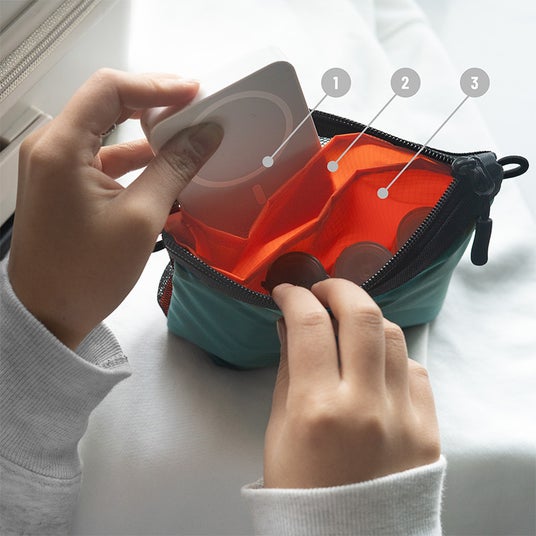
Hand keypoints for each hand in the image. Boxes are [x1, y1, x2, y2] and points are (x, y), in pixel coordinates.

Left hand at [8, 69, 222, 348]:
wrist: (48, 314)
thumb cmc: (86, 273)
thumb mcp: (141, 218)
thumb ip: (174, 168)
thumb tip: (204, 135)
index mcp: (61, 148)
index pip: (109, 89)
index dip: (156, 85)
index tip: (194, 93)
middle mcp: (51, 148)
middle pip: (106, 105)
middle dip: (154, 105)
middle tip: (196, 113)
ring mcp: (54, 167)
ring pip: (106, 132)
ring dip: (146, 136)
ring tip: (188, 141)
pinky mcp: (63, 185)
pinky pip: (102, 158)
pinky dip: (133, 159)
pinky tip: (164, 169)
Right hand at [265, 279, 439, 487]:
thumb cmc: (301, 487)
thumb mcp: (279, 429)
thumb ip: (287, 369)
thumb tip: (289, 323)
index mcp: (316, 408)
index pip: (309, 324)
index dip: (295, 296)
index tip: (287, 291)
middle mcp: (365, 406)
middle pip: (363, 314)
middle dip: (339, 289)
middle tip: (323, 291)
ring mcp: (404, 416)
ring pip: (393, 334)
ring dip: (366, 319)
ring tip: (348, 326)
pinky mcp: (428, 428)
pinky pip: (414, 369)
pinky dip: (392, 356)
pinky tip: (375, 365)